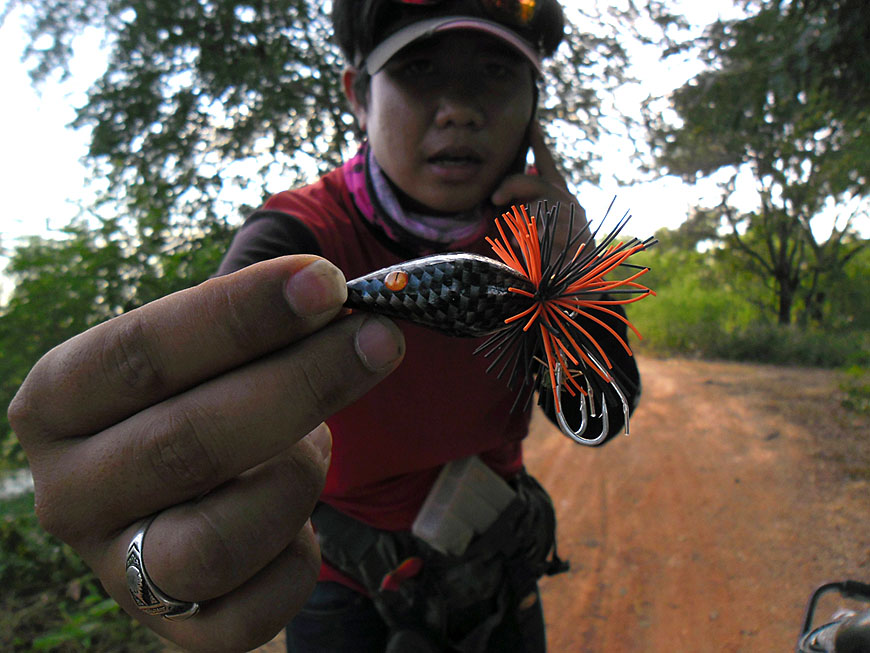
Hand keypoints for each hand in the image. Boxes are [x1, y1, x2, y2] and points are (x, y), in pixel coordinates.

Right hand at [8, 256, 404, 651]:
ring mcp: (117, 570)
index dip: (240, 316)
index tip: (326, 283)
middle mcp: (69, 491)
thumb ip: (259, 321)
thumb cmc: (204, 397)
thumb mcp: (209, 351)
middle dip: (303, 383)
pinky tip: (300, 520)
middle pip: (187, 443)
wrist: (196, 498)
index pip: (141, 352)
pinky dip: (300, 557)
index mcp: (60, 402)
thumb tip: (335, 297)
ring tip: (316, 446)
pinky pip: (255, 609)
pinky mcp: (174, 628)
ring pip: (215, 543)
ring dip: (296, 481)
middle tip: (378, 339)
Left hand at [491, 120, 588, 254]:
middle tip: (494, 198)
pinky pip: (539, 230)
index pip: (548, 164)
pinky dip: (527, 238)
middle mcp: (567, 200)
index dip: (539, 143)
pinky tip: (523, 247)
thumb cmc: (554, 252)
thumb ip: (526, 207)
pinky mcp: (570, 234)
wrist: (581, 279)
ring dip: (522, 222)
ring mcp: (571, 216)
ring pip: (535, 208)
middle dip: (511, 187)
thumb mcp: (539, 225)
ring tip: (518, 239)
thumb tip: (501, 195)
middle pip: (534, 182)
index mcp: (559, 195)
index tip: (531, 123)